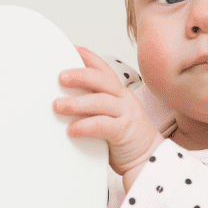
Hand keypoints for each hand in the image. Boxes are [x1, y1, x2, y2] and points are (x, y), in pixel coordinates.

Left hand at [54, 47, 163, 190]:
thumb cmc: (123, 137)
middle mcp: (123, 99)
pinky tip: (71, 130)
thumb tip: (59, 100)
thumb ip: (91, 106)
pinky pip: (102, 125)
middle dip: (79, 75)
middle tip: (60, 77)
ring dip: (77, 102)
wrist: (149, 159)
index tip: (70, 48)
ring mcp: (126, 114)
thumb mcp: (108, 115)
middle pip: (101, 79)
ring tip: (58, 105)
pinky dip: (84, 126)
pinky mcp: (124, 132)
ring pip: (100, 100)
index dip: (87, 57)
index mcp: (118, 92)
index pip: (102, 69)